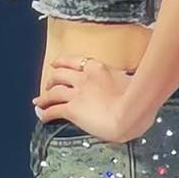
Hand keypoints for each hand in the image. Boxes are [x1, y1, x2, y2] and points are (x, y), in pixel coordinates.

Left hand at [33, 56, 150, 143]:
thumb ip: (122, 79)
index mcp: (98, 68)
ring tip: (40, 102)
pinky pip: (53, 110)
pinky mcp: (72, 109)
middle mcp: (84, 78)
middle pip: (59, 74)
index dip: (61, 63)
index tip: (56, 64)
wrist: (131, 113)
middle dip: (52, 79)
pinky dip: (45, 113)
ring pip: (53, 92)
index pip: (74, 61)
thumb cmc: (138, 100)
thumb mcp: (131, 81)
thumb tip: (126, 81)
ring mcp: (77, 93)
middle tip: (48, 84)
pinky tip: (42, 116)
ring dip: (44, 97)